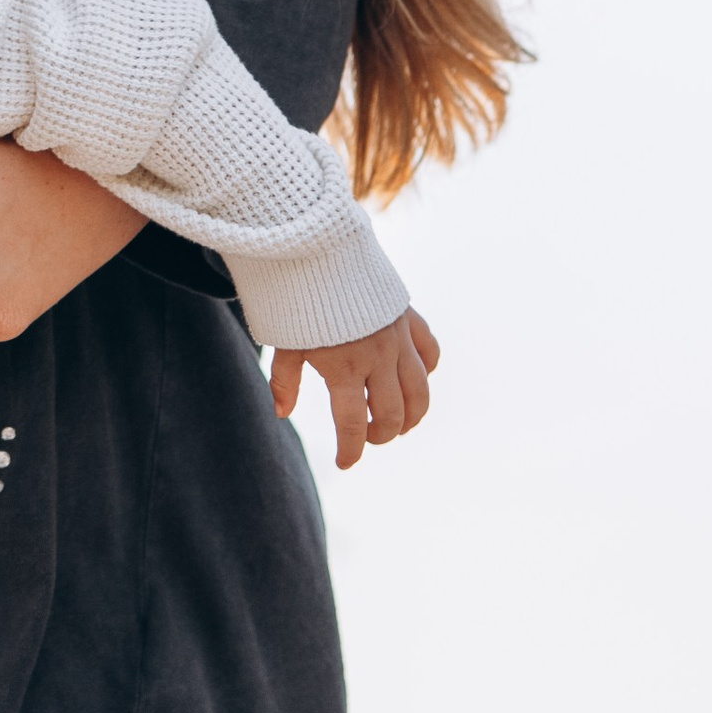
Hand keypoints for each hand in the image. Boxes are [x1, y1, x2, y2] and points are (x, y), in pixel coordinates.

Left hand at [271, 304, 439, 469]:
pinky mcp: (410, 319)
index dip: (351, 450)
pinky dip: (426, 372)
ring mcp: (399, 339)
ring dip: (412, 415)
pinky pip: (430, 354)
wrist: (321, 250)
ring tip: (399, 424)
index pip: (353, 425)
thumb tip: (282, 414)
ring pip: (420, 392)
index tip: (345, 463)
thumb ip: (284, 381)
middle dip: (382, 435)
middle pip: (392, 415)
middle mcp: (378, 357)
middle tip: (369, 437)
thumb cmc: (298, 300)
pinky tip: (412, 380)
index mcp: (344, 368)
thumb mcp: (285, 342)